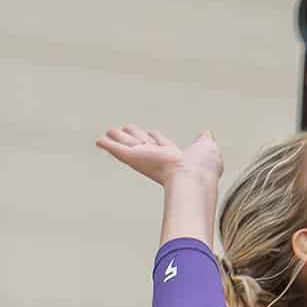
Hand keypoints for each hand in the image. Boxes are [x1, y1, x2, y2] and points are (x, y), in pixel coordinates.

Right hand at [96, 124, 221, 188]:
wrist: (194, 178)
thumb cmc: (203, 169)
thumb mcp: (207, 149)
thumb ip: (205, 141)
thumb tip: (206, 134)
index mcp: (174, 155)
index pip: (162, 143)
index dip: (156, 137)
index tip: (150, 133)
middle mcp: (157, 157)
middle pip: (143, 142)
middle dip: (134, 135)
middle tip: (124, 128)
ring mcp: (145, 158)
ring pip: (128, 143)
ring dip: (117, 137)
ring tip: (107, 132)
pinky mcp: (134, 159)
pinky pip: (117, 150)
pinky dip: (107, 145)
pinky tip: (98, 141)